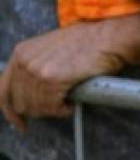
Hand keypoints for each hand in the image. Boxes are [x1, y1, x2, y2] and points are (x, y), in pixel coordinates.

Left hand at [0, 22, 137, 130]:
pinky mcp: (53, 79)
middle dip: (38, 110)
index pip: (3, 90)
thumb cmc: (88, 41)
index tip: (19, 122)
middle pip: (20, 103)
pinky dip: (63, 110)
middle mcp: (24, 62)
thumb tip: (30, 91)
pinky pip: (52, 106)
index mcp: (21, 53)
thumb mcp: (50, 48)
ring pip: (36, 107)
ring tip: (68, 102)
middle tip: (55, 108)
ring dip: (53, 109)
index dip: (10, 111)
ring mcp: (38, 71)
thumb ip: (35, 66)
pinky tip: (72, 103)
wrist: (109, 37)